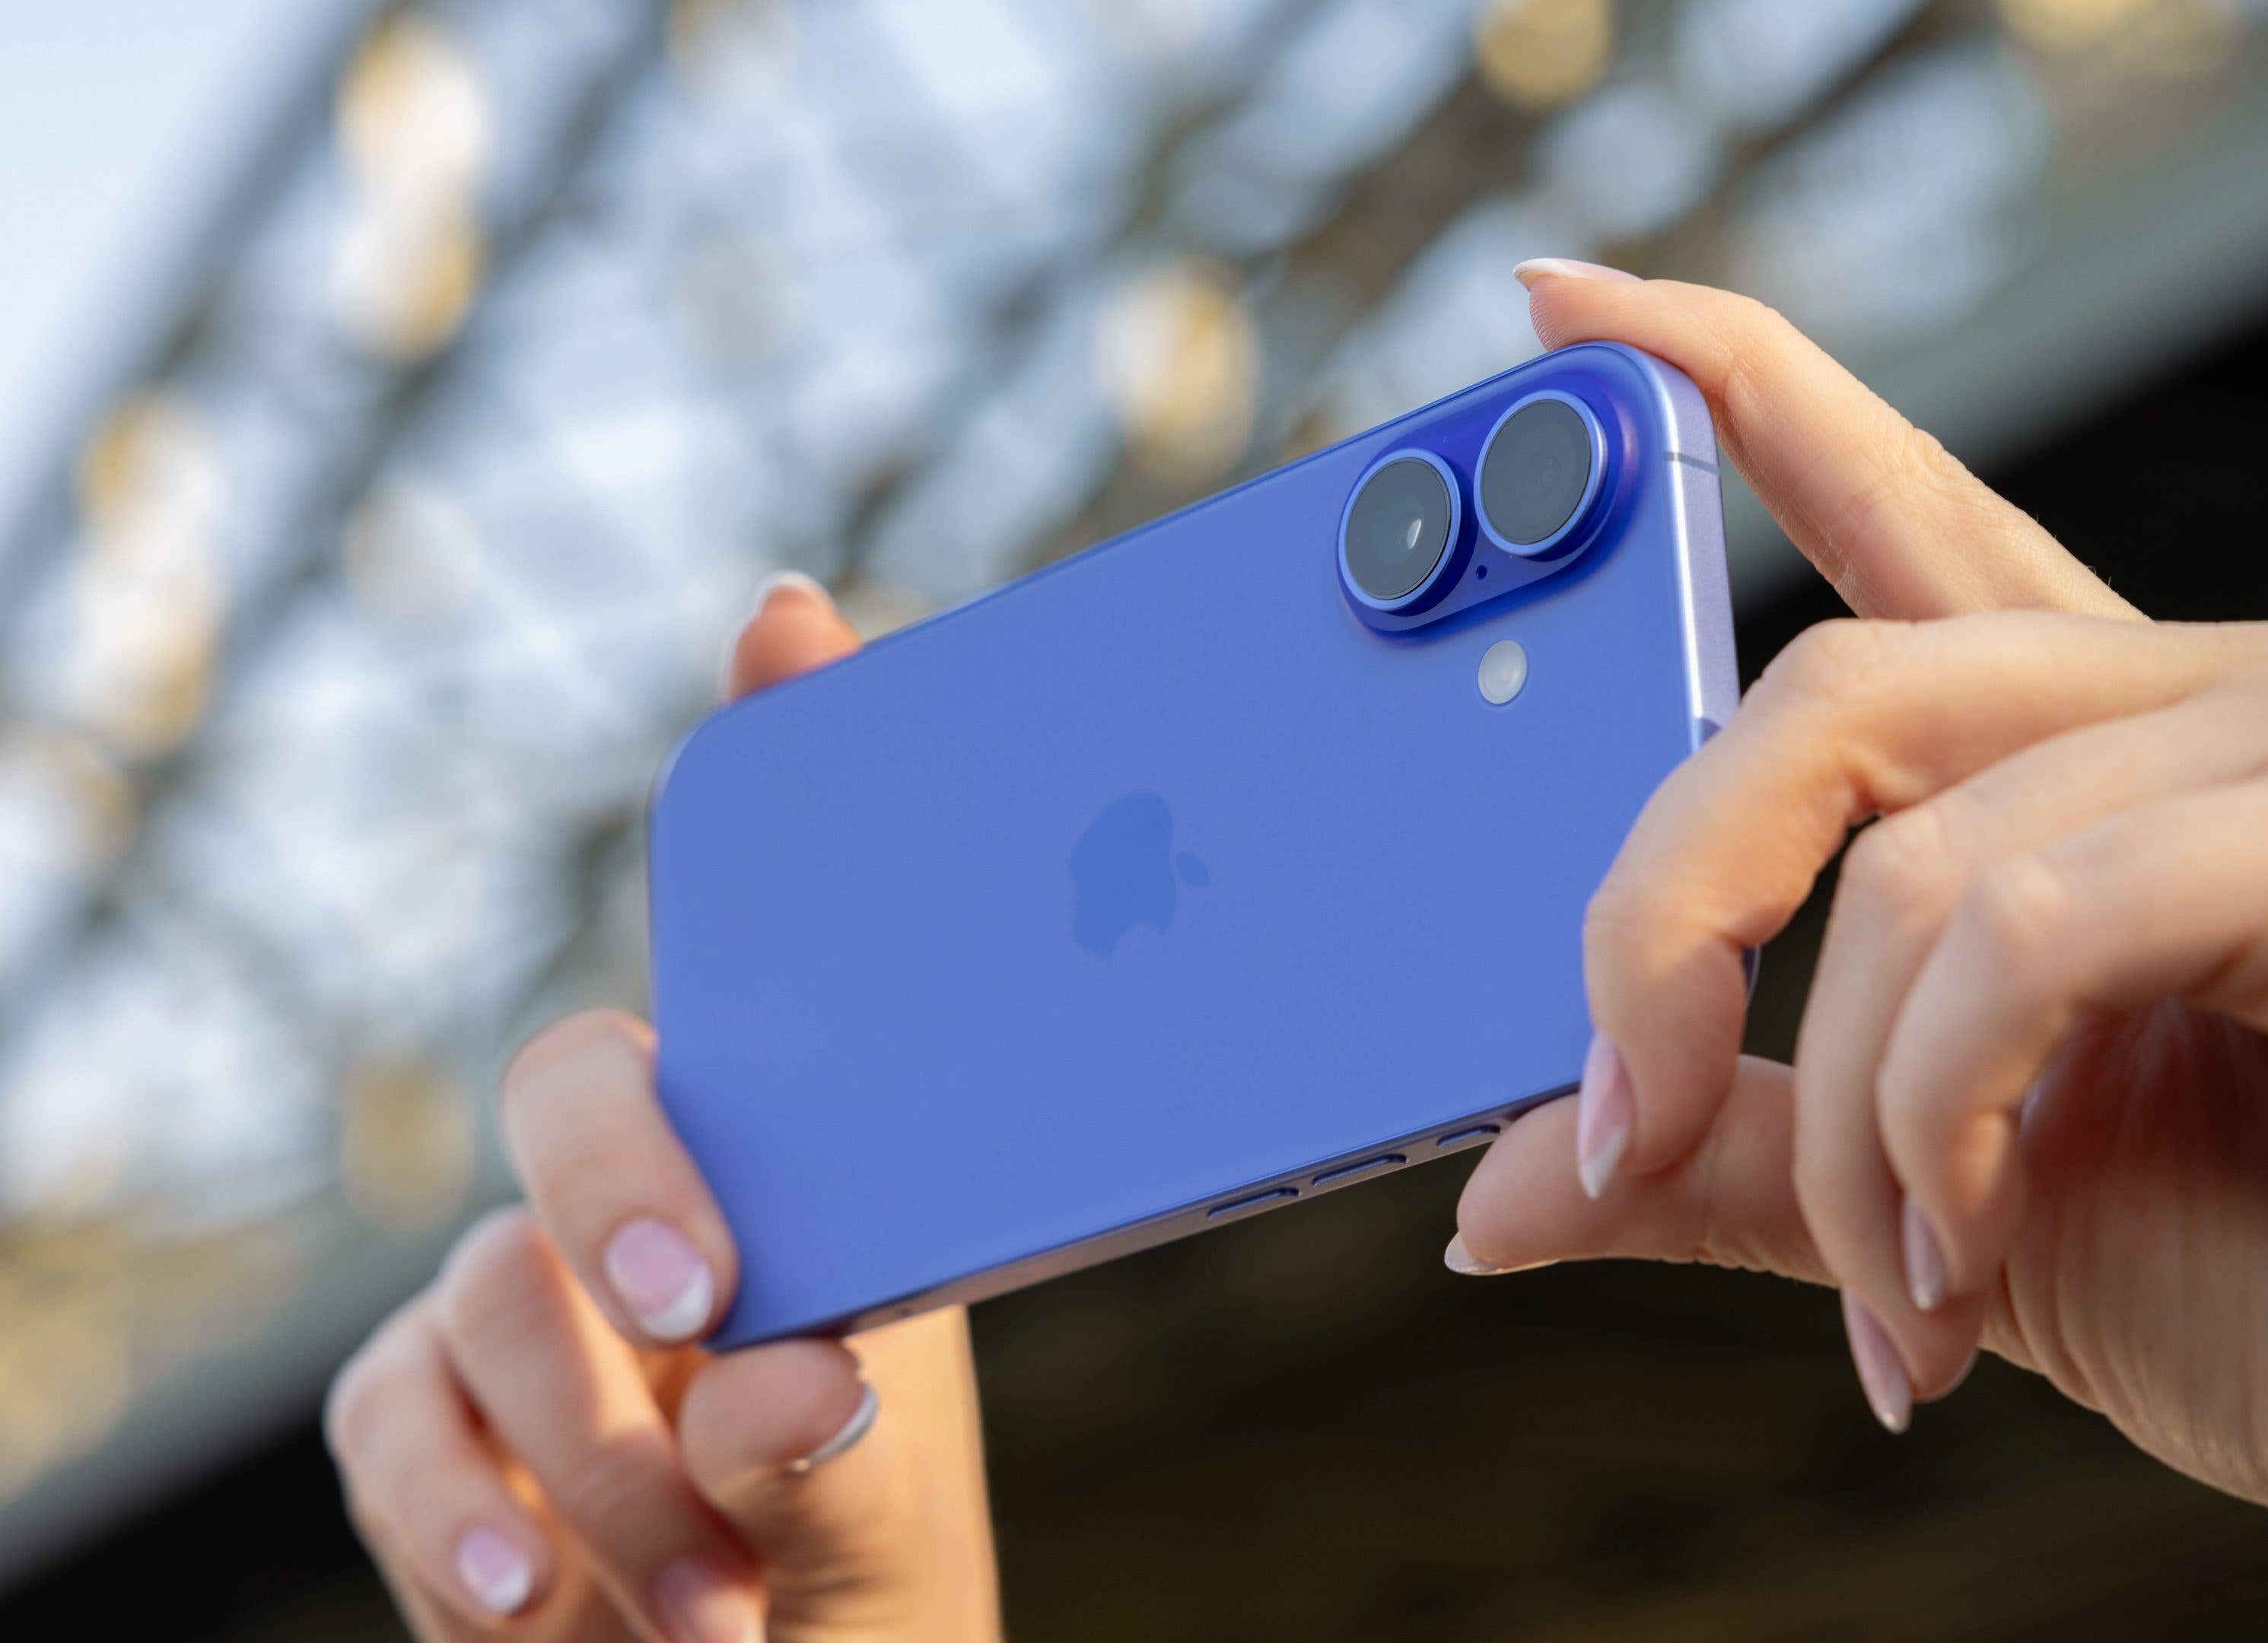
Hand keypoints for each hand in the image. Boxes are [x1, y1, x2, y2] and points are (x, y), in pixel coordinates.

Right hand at [327, 578, 998, 1642]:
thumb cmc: (855, 1587)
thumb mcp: (892, 1507)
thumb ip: (850, 1448)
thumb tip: (794, 1381)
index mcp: (807, 1176)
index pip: (778, 954)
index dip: (778, 762)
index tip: (794, 621)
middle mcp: (658, 1201)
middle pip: (580, 1081)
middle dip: (624, 1179)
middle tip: (705, 1300)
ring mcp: (526, 1302)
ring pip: (488, 1282)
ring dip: (602, 1451)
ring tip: (716, 1592)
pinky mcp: (423, 1423)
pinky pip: (390, 1423)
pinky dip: (450, 1517)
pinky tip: (534, 1603)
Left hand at [1456, 266, 2267, 1638]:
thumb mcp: (1952, 1214)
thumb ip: (1752, 1159)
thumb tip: (1497, 1193)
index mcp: (2111, 746)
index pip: (1897, 508)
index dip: (1727, 384)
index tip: (1559, 300)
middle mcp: (2212, 689)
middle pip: (1828, 691)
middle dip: (1666, 922)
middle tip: (1619, 1125)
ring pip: (1916, 852)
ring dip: (1858, 1124)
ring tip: (1910, 1298)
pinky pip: (2028, 925)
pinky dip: (1951, 1118)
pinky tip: (1979, 1261)